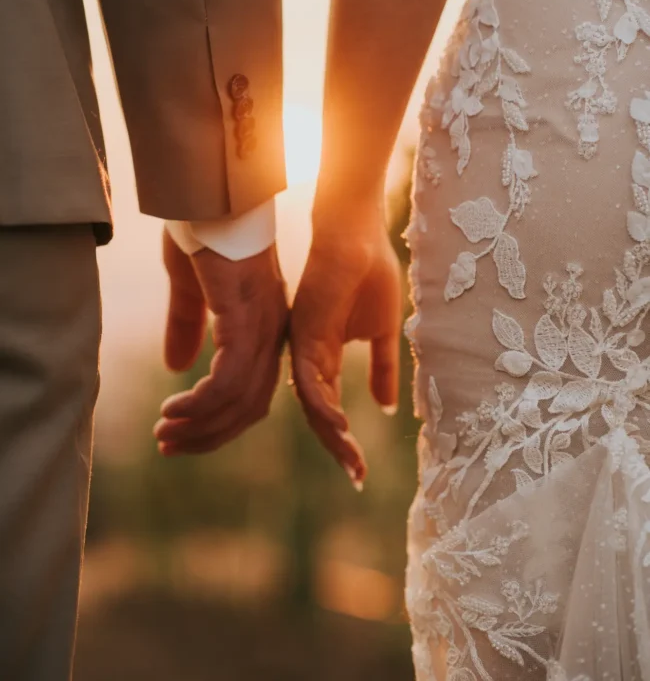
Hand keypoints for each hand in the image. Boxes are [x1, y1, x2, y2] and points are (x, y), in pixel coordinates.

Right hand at [154, 230, 288, 455]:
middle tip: (170, 445)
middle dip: (210, 433)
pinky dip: (201, 403)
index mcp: (264, 325)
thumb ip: (188, 323)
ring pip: (241, 398)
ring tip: (166, 432)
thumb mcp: (192, 284)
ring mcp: (262, 323)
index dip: (221, 421)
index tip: (183, 434)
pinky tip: (174, 408)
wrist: (208, 192)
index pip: (253, 392)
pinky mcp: (244, 315)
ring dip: (202, 424)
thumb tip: (177, 365)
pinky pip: (229, 378)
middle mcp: (271, 331)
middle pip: (251, 405)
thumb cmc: (203, 229)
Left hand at [290, 199, 401, 488]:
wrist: (358, 235)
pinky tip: (341, 426)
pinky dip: (324, 406)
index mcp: (323, 357)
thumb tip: (386, 407)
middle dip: (338, 448)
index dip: (343, 440)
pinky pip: (310, 379)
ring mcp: (305, 347)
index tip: (360, 470)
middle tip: (357, 477)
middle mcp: (309, 358)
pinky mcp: (304, 333)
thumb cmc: (371, 273)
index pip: (329, 408)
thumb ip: (381, 368)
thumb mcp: (381, 332)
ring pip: (313, 403)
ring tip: (353, 460)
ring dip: (333, 435)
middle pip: (319, 414)